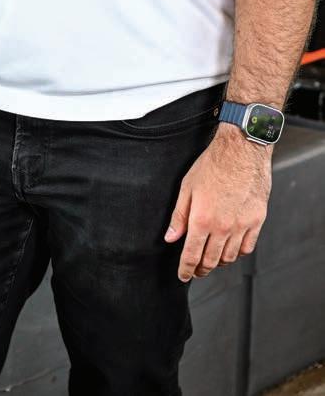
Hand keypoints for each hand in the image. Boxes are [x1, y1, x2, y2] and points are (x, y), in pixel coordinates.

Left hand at [164, 123, 271, 281]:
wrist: (241, 152)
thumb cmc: (212, 165)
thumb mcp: (187, 188)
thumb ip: (179, 216)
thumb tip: (170, 237)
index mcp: (202, 219)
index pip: (191, 255)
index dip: (186, 269)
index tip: (183, 276)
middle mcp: (222, 227)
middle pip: (211, 260)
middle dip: (201, 269)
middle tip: (196, 270)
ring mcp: (242, 226)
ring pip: (230, 257)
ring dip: (219, 262)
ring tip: (211, 260)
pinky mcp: (257, 221)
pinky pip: (247, 247)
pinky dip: (238, 253)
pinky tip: (231, 249)